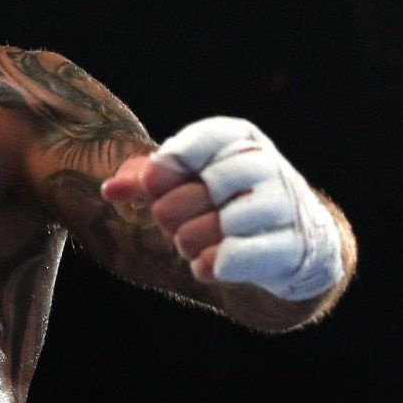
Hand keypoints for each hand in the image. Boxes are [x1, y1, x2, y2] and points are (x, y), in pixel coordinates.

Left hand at [100, 117, 343, 301]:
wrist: (292, 238)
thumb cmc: (225, 201)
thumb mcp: (186, 180)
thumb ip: (147, 179)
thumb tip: (110, 189)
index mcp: (239, 137)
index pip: (204, 138)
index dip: (169, 164)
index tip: (152, 184)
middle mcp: (266, 164)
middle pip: (209, 185)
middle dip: (174, 211)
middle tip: (172, 223)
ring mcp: (283, 204)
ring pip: (224, 223)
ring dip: (191, 241)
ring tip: (191, 243)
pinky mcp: (290, 245)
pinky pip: (236, 257)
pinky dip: (210, 265)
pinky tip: (205, 264)